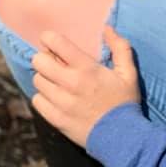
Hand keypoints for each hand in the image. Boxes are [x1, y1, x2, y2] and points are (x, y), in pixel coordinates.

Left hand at [31, 26, 140, 147]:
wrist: (121, 138)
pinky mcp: (56, 119)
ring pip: (37, 80)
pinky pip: (37, 101)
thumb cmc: (124, 103)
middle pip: (39, 61)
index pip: (56, 43)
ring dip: (45, 78)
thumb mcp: (128, 73)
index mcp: (87, 68)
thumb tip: (107, 28)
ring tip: (55, 82)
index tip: (50, 41)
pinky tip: (54, 97)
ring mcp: (61, 102)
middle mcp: (71, 83)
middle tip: (53, 63)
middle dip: (44, 59)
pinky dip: (42, 97)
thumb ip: (120, 47)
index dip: (48, 38)